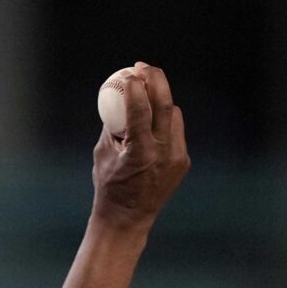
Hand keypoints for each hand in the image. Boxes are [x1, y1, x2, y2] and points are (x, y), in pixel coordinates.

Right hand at [92, 62, 189, 231]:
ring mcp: (176, 158)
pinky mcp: (182, 161)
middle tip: (144, 68)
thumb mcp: (103, 153)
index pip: (140, 110)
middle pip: (166, 105)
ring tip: (146, 94)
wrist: (127, 219)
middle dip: (156, 80)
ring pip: (173, 115)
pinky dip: (164, 122)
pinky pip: (175, 131)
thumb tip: (120, 96)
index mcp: (140, 153)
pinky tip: (153, 121)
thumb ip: (113, 125)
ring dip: (160, 101)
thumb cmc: (108, 186)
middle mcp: (162, 154)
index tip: (130, 73)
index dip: (136, 86)